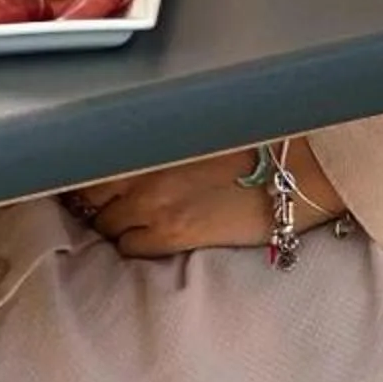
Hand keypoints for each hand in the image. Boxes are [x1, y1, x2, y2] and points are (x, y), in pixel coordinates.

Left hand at [68, 140, 344, 257]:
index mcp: (147, 138)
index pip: (93, 161)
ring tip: (125, 227)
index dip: (88, 176)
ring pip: (106, 225)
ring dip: (112, 226)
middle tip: (103, 208)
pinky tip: (144, 242)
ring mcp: (153, 204)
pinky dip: (131, 247)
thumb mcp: (193, 132)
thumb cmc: (252, 146)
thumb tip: (134, 154)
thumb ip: (158, 142)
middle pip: (91, 194)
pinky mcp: (174, 234)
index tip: (88, 183)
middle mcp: (142, 168)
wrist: (294, 172)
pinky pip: (130, 249)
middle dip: (94, 203)